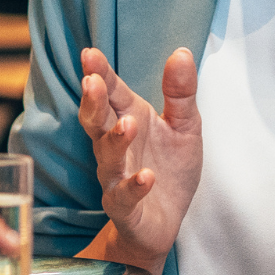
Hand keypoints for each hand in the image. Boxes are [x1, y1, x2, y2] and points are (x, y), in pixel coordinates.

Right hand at [78, 46, 201, 273]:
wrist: (166, 222)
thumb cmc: (169, 168)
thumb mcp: (184, 125)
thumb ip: (181, 92)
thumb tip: (181, 52)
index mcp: (129, 119)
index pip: (111, 93)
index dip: (100, 73)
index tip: (90, 53)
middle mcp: (116, 146)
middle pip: (98, 121)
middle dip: (93, 101)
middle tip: (92, 81)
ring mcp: (117, 177)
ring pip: (108, 157)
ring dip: (116, 141)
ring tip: (128, 124)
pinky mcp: (125, 207)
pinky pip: (124, 197)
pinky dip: (134, 187)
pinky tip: (146, 177)